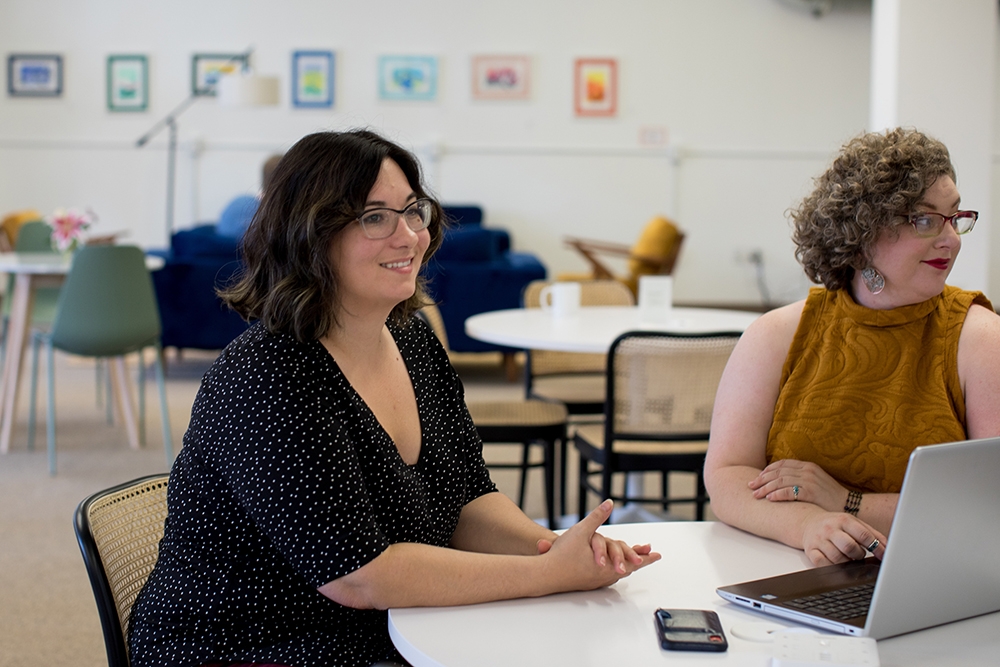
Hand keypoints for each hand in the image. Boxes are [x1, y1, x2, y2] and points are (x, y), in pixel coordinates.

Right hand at [537, 499, 659, 590]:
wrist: (544, 575)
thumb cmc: (562, 555)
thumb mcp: (582, 531)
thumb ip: (597, 517)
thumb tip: (609, 503)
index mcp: (607, 566)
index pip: (633, 560)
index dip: (646, 556)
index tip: (657, 554)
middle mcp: (604, 576)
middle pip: (628, 568)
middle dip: (639, 560)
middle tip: (650, 556)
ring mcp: (596, 582)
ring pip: (617, 574)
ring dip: (626, 566)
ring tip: (633, 562)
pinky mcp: (587, 584)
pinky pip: (606, 577)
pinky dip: (613, 572)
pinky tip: (611, 570)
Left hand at [749, 459, 847, 512]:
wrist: (849, 505)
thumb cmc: (830, 496)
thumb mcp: (815, 481)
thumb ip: (800, 477)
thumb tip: (781, 481)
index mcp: (807, 466)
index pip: (782, 464)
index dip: (767, 470)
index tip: (758, 477)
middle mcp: (807, 470)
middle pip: (778, 472)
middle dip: (762, 480)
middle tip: (751, 486)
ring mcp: (809, 480)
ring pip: (781, 481)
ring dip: (766, 488)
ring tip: (756, 495)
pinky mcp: (811, 492)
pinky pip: (789, 492)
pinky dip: (777, 494)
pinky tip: (769, 499)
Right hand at [801, 511, 886, 565]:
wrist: (809, 522)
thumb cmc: (836, 525)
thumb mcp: (854, 523)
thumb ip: (872, 534)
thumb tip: (888, 549)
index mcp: (843, 520)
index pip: (863, 534)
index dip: (876, 548)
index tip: (883, 555)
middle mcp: (830, 529)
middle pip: (849, 547)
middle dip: (858, 555)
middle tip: (858, 555)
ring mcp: (819, 540)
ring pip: (837, 558)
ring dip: (846, 562)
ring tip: (847, 558)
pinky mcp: (810, 550)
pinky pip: (821, 563)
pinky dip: (832, 567)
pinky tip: (835, 563)